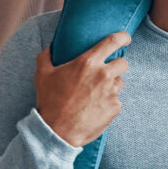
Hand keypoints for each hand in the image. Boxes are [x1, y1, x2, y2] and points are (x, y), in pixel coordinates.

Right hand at [34, 32, 130, 146]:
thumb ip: (46, 56)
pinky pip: (117, 100)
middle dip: (117, 66)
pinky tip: (96, 107)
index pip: (114, 41)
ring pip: (121, 82)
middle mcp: (103, 75)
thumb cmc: (50, 101)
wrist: (57, 131)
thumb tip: (50, 46)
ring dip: (112, 85)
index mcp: (88, 62)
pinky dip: (109, 102)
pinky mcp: (115, 108)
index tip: (125, 38)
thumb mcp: (42, 74)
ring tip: (96, 93)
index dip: (123, 37)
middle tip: (105, 72)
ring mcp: (111, 92)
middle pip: (124, 63)